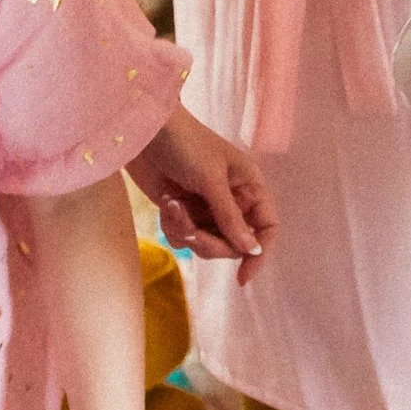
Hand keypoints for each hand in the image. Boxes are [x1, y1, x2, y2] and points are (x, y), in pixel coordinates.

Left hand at [137, 106, 274, 282]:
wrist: (143, 131)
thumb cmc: (184, 143)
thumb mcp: (211, 180)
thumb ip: (231, 218)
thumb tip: (252, 249)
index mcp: (250, 186)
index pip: (267, 228)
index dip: (259, 253)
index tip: (242, 278)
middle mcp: (233, 200)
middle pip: (233, 244)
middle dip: (208, 241)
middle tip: (189, 228)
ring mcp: (207, 207)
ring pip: (206, 244)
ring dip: (187, 231)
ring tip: (172, 206)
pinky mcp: (184, 211)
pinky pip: (185, 238)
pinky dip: (173, 226)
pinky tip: (165, 204)